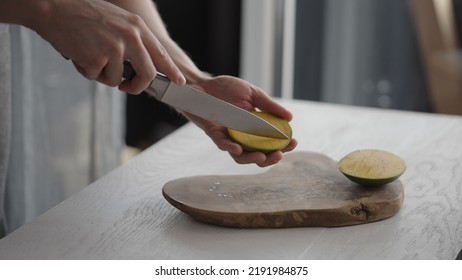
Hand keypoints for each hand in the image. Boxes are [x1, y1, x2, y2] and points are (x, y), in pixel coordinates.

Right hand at [30, 0, 184, 93]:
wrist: (53, 8)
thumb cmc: (82, 15)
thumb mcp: (117, 21)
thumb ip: (132, 40)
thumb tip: (143, 65)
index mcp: (137, 27)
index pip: (161, 53)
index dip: (171, 70)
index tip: (179, 82)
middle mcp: (130, 37)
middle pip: (147, 74)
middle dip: (137, 86)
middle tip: (127, 87)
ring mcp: (114, 48)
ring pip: (116, 80)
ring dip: (102, 74)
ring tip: (89, 54)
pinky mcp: (97, 58)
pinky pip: (96, 77)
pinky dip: (86, 71)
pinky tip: (79, 54)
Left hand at [185, 76, 297, 166]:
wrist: (203, 84)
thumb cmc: (227, 89)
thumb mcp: (252, 94)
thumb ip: (269, 106)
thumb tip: (290, 118)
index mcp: (253, 128)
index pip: (270, 142)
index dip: (282, 145)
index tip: (293, 142)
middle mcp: (241, 136)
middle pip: (257, 155)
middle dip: (270, 158)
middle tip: (279, 154)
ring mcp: (227, 136)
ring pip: (239, 156)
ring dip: (251, 158)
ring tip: (262, 157)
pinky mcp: (213, 132)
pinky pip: (221, 143)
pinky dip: (230, 147)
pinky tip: (238, 149)